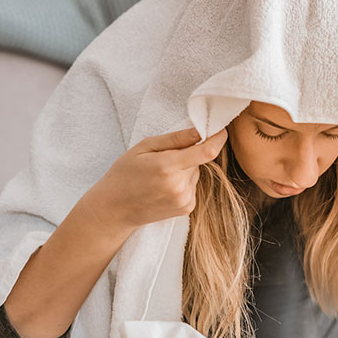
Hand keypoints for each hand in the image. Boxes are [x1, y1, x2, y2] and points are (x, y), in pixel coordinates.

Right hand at [85, 127, 227, 232]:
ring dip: (184, 170)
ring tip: (160, 177)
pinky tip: (164, 188)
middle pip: (198, 161)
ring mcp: (184, 200)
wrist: (116, 209)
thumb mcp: (144, 147)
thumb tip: (200, 130)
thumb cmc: (125, 174)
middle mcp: (179, 186)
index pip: (206, 152)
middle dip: (187, 155)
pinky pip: (193, 187)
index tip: (221, 129)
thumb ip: (175, 139)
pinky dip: (183, 183)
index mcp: (168, 167)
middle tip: (163, 160)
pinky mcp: (187, 208)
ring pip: (195, 174)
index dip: (217, 138)